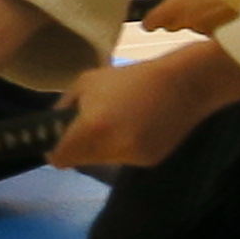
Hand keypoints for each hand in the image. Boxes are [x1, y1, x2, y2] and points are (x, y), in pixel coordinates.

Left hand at [53, 39, 239, 172]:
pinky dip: (127, 146)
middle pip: (81, 160)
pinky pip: (126, 158)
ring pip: (104, 160)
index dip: (54, 151)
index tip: (57, 143)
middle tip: (93, 127)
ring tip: (121, 122)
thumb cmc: (132, 78)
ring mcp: (132, 156)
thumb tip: (54, 124)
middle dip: (81, 146)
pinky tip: (140, 128)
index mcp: (91, 128)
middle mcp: (111, 147)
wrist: (185, 84)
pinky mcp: (150, 160)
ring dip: (104, 146)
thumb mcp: (88, 82)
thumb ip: (64, 106)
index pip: (60, 158)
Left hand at [146, 0, 237, 38]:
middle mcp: (186, 24)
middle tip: (194, 5)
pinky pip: (212, 34)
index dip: (154, 20)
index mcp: (173, 8)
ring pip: (194, 29)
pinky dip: (216, 27)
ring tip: (216, 6)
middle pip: (173, 26)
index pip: (151, 23)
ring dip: (200, 21)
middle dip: (180, 18)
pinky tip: (226, 14)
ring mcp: (203, 33)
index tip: (154, 19)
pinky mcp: (219, 39)